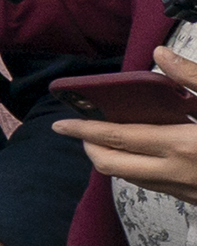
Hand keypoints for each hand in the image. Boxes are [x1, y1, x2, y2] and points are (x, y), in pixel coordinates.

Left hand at [54, 45, 196, 206]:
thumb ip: (193, 78)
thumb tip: (159, 55)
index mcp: (182, 146)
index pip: (116, 139)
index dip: (83, 131)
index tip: (61, 123)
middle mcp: (177, 174)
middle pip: (112, 166)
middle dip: (90, 148)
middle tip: (83, 129)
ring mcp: (187, 191)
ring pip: (131, 179)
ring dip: (114, 159)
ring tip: (112, 137)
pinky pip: (155, 185)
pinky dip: (141, 168)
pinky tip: (150, 151)